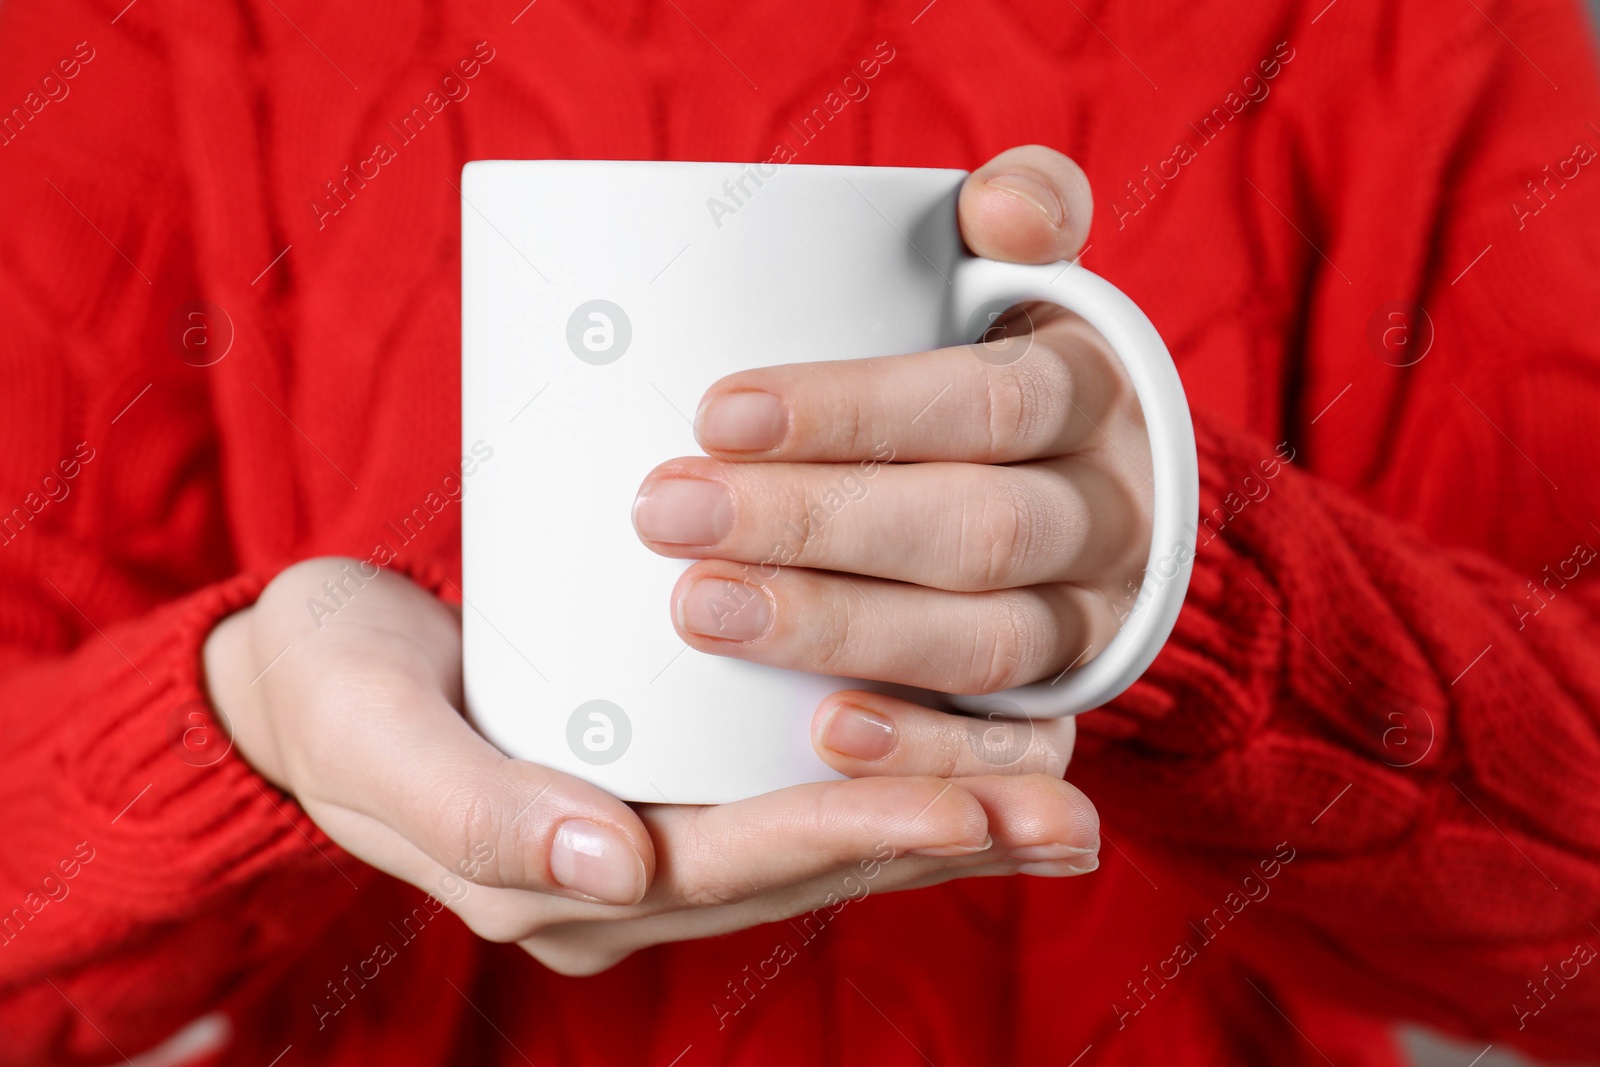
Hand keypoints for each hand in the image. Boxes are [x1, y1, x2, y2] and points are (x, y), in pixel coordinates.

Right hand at [206, 557, 1099, 975]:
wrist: (315, 671)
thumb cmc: (334, 689)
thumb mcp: (373, 733)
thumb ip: (477, 810)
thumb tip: (613, 866)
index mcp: (562, 884)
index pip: (739, 864)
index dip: (856, 834)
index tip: (969, 805)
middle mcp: (629, 882)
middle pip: (808, 863)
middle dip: (937, 836)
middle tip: (1065, 811)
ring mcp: (655, 844)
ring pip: (821, 840)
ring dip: (940, 815)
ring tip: (1059, 796)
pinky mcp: (670, 790)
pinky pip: (797, 796)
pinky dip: (888, 779)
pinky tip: (971, 759)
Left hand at [634, 145, 1149, 734]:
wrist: (1091, 496)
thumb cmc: (998, 372)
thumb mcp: (1021, 283)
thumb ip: (1018, 214)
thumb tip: (1000, 201)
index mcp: (1091, 393)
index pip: (990, 400)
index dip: (860, 410)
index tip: (717, 413)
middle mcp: (1108, 512)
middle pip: (979, 531)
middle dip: (818, 526)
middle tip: (669, 512)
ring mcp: (1092, 620)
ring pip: (986, 642)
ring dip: (841, 630)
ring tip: (701, 610)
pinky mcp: (1066, 704)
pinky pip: (1016, 745)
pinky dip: (923, 746)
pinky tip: (820, 734)